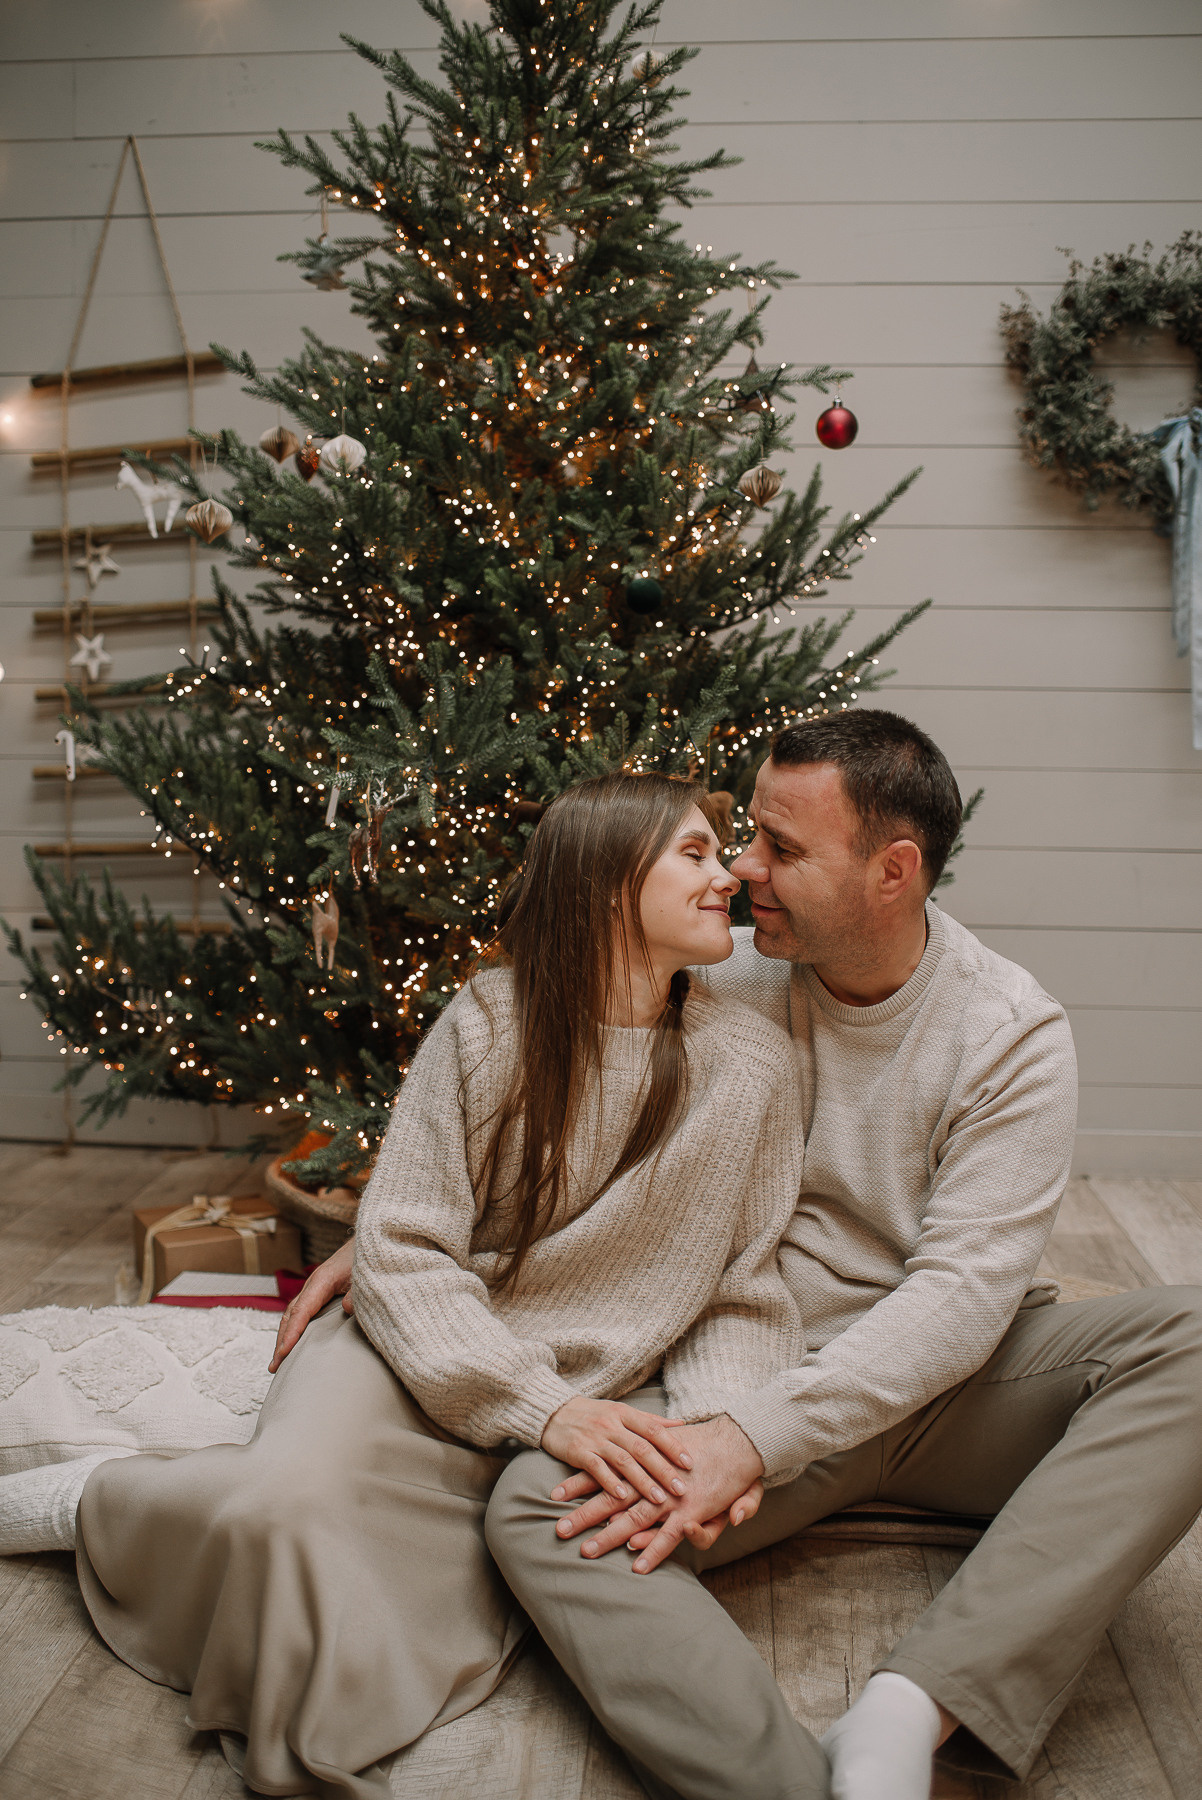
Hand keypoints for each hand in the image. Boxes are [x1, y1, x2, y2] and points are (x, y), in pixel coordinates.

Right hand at [269, 1237, 354, 1371]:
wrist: (369, 1242)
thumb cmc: (366, 1258)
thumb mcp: (365, 1275)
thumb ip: (357, 1293)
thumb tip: (348, 1310)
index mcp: (321, 1281)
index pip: (301, 1311)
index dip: (292, 1333)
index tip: (283, 1353)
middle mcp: (313, 1285)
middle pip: (291, 1315)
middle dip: (281, 1340)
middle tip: (275, 1367)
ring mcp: (315, 1289)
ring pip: (293, 1314)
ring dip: (284, 1336)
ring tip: (278, 1361)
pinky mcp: (320, 1293)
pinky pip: (302, 1312)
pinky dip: (294, 1328)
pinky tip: (294, 1343)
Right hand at [541, 1396, 693, 1507]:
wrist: (554, 1412)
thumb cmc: (593, 1414)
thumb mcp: (621, 1412)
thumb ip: (650, 1421)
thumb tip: (681, 1424)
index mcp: (625, 1414)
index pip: (654, 1429)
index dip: (673, 1446)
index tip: (690, 1463)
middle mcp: (612, 1424)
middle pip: (642, 1448)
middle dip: (663, 1470)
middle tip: (681, 1489)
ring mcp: (595, 1438)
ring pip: (623, 1460)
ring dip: (642, 1481)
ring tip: (659, 1499)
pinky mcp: (578, 1451)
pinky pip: (597, 1468)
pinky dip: (610, 1482)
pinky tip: (622, 1497)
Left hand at [556, 1414, 763, 1572]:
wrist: (737, 1442)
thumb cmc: (705, 1445)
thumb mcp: (677, 1443)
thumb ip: (656, 1450)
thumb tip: (640, 1461)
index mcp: (643, 1462)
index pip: (605, 1472)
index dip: (581, 1483)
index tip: (557, 1493)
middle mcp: (651, 1481)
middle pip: (611, 1500)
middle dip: (584, 1516)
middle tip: (559, 1530)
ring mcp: (670, 1498)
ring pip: (633, 1519)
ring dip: (608, 1535)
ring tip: (586, 1551)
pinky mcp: (690, 1511)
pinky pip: (668, 1536)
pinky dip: (653, 1550)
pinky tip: (636, 1566)